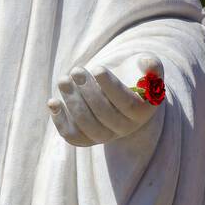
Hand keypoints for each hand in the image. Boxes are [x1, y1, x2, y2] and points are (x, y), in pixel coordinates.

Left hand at [47, 54, 163, 147]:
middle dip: (88, 91)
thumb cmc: (134, 75)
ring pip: (88, 127)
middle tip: (76, 70)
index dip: (111, 87)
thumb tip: (148, 65)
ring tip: (63, 80)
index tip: (97, 68)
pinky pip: (74, 137)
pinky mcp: (87, 138)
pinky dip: (61, 121)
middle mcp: (126, 128)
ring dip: (72, 103)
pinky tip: (52, 102)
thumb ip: (151, 65)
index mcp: (143, 111)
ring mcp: (106, 136)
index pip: (127, 103)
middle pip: (105, 115)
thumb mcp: (146, 67)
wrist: (121, 93)